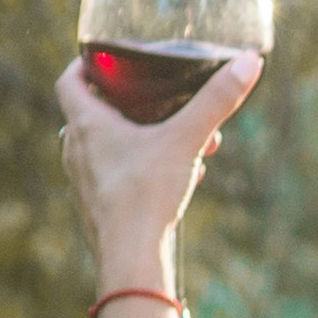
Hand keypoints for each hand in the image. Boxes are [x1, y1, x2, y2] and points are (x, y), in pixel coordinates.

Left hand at [53, 43, 264, 279]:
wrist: (131, 257)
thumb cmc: (146, 194)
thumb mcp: (186, 139)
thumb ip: (216, 100)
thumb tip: (248, 62)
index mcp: (86, 125)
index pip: (69, 81)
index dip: (85, 65)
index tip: (106, 60)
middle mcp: (76, 151)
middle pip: (92, 114)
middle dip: (129, 105)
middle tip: (159, 101)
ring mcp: (84, 183)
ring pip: (109, 148)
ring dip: (141, 140)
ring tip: (180, 142)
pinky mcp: (97, 210)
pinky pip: (118, 179)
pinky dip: (143, 171)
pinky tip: (180, 179)